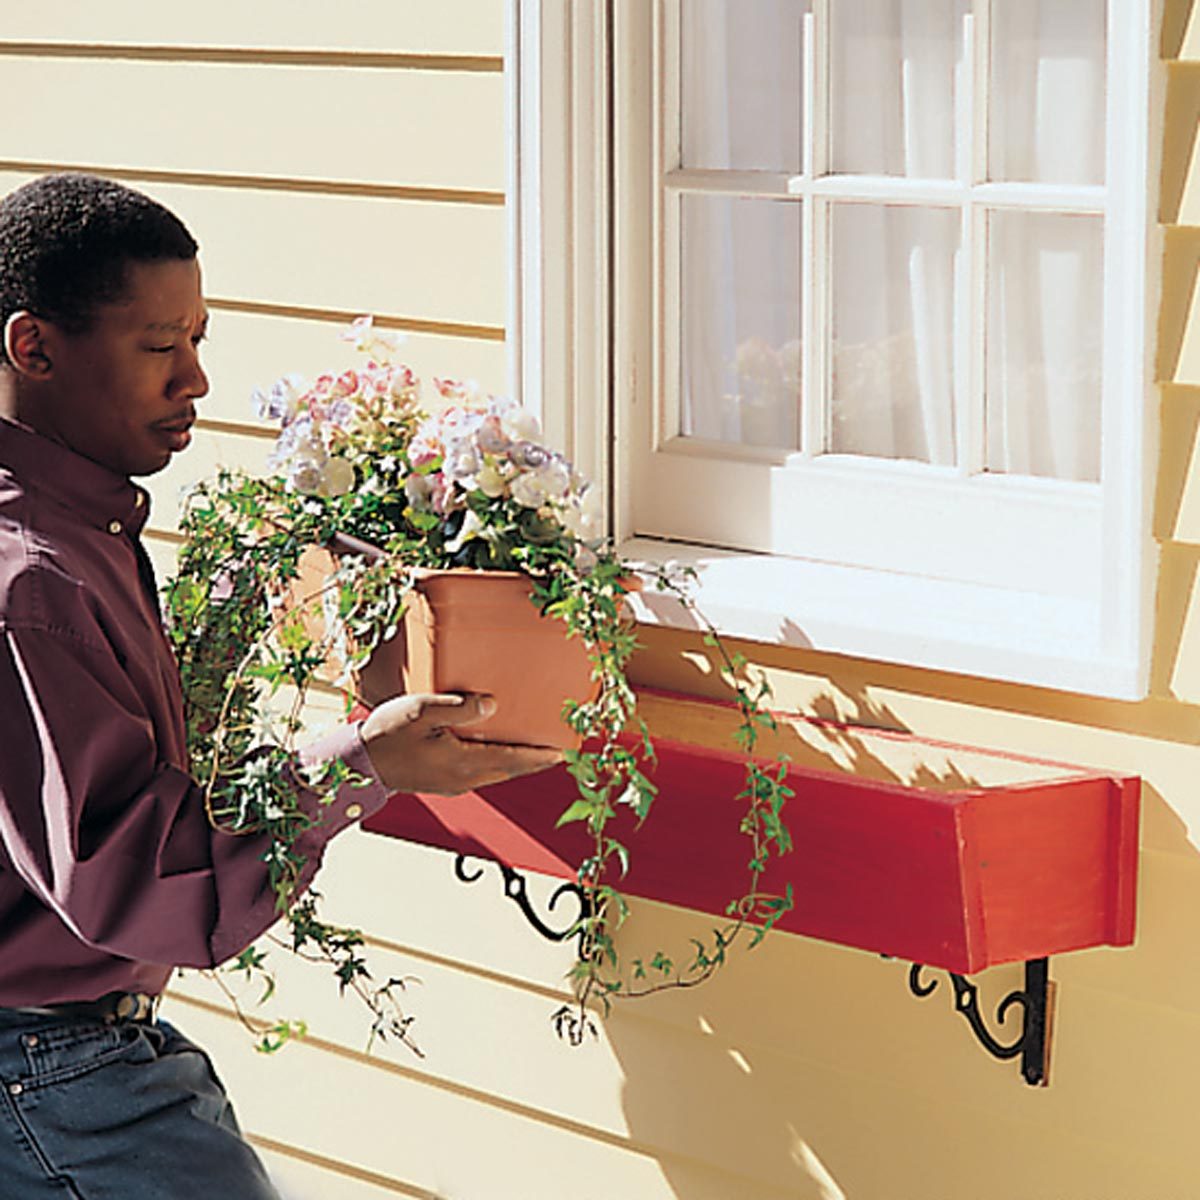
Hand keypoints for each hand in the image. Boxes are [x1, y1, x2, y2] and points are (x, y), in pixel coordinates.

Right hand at [359, 692, 563, 794]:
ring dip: (515, 764)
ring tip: (531, 752)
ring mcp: (452, 783)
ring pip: (495, 774)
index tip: (561, 751)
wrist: (358, 764)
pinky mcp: (442, 782)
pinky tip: (495, 753)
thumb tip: (492, 705)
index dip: (539, 755)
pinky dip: (496, 764)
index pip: (512, 759)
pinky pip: (480, 774)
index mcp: (462, 762)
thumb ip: (459, 707)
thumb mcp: (422, 711)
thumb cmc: (387, 735)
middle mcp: (463, 778)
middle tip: (554, 752)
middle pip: (508, 770)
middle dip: (533, 762)